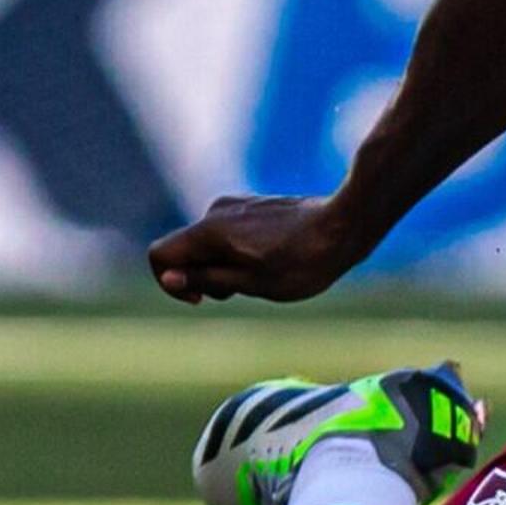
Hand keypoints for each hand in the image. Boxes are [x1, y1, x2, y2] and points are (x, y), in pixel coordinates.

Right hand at [148, 193, 369, 303]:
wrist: (345, 225)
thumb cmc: (304, 262)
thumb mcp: (253, 284)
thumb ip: (207, 279)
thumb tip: (170, 278)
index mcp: (210, 231)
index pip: (160, 254)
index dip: (169, 283)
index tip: (201, 299)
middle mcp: (216, 211)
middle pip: (185, 249)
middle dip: (202, 276)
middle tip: (243, 290)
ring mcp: (236, 205)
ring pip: (208, 243)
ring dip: (222, 266)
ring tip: (263, 276)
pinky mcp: (253, 206)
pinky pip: (228, 234)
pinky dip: (237, 253)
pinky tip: (272, 261)